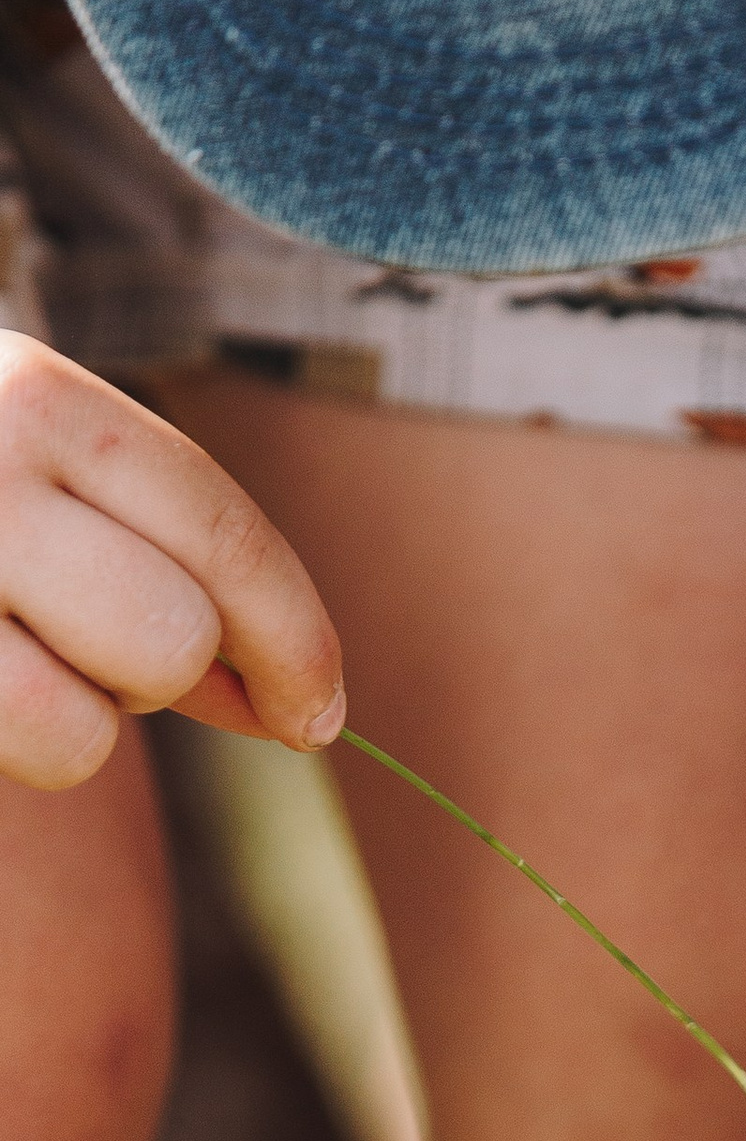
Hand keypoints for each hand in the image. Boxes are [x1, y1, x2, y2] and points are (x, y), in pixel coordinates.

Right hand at [0, 334, 342, 785]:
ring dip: (80, 727)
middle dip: (169, 679)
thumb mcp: (34, 469)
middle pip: (173, 636)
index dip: (297, 636)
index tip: (320, 713)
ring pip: (90, 725)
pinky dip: (23, 746)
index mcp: (32, 394)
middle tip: (100, 652)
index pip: (220, 526)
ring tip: (13, 660)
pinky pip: (31, 742)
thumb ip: (153, 550)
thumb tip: (294, 703)